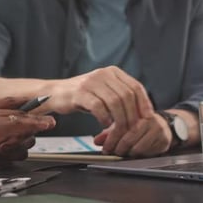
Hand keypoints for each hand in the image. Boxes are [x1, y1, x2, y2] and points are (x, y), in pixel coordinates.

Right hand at [38, 66, 153, 151]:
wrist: (55, 94)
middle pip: (127, 96)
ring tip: (119, 130)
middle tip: (132, 129)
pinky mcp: (80, 92)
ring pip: (115, 102)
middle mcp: (103, 74)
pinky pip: (99, 107)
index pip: (135, 86)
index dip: (144, 103)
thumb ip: (121, 97)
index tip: (148, 117)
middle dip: (132, 116)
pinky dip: (104, 118)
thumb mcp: (104, 92)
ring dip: (119, 120)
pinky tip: (105, 125)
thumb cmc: (82, 96)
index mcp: (112, 72)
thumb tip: (142, 111)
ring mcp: (91, 82)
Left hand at [94, 113, 171, 156]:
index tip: (106, 146)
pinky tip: (133, 153)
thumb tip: (97, 141)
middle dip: (119, 146)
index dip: (112, 137)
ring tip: (121, 152)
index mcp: (137, 110)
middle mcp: (149, 118)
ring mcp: (158, 129)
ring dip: (128, 152)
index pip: (123, 124)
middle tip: (113, 151)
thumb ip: (108, 132)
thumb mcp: (123, 124)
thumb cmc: (139, 124)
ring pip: (140, 145)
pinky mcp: (164, 140)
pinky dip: (139, 154)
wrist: (161, 125)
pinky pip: (149, 151)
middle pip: (131, 135)